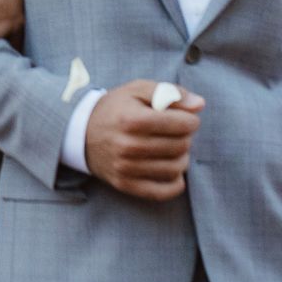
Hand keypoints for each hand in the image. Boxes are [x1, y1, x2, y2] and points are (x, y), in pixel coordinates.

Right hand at [82, 80, 204, 201]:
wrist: (82, 133)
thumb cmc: (117, 108)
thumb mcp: (138, 90)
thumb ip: (170, 92)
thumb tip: (199, 105)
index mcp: (132, 119)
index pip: (182, 124)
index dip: (190, 119)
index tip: (183, 117)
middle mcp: (128, 146)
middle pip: (181, 146)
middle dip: (185, 137)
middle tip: (175, 132)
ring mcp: (126, 168)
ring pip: (177, 168)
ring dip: (182, 157)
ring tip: (171, 148)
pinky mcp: (126, 185)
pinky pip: (164, 191)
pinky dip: (176, 182)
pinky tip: (171, 169)